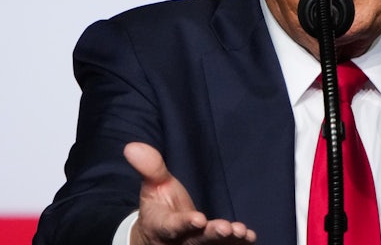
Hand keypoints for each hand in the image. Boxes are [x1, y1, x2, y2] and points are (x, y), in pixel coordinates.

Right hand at [124, 142, 256, 243]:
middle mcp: (179, 242)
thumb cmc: (159, 206)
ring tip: (241, 232)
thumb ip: (149, 168)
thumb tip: (132, 146)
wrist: (161, 234)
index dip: (184, 224)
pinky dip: (237, 244)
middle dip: (211, 235)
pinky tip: (249, 237)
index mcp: (162, 226)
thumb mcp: (152, 186)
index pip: (172, 226)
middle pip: (196, 241)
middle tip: (225, 228)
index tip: (199, 219)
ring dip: (227, 241)